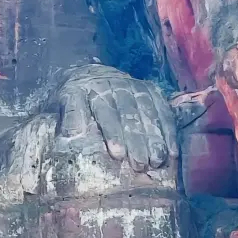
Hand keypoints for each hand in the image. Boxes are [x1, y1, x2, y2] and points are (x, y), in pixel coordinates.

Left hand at [56, 65, 177, 172]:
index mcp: (95, 89)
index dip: (113, 133)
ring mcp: (136, 87)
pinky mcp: (151, 91)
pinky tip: (172, 151)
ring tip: (157, 161)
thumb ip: (70, 114)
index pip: (106, 112)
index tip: (117, 154)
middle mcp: (118, 86)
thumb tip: (72, 134)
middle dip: (136, 141)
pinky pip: (163, 111)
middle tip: (140, 164)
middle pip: (130, 115)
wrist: (88, 72)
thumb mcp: (65, 99)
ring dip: (155, 138)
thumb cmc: (76, 94)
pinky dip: (169, 131)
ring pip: (149, 113)